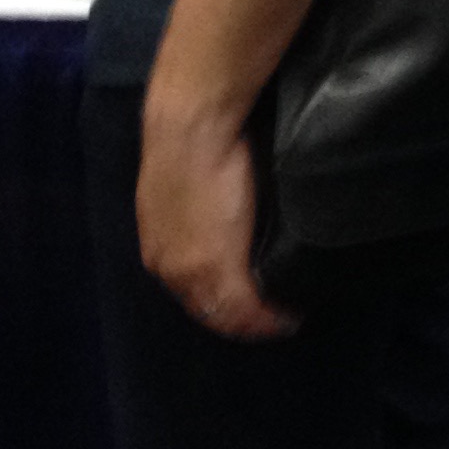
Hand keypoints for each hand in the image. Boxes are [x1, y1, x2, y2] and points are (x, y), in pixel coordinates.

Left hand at [136, 101, 294, 339]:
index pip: (190, 290)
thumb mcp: (190, 184)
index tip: (249, 303)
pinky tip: (290, 316)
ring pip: (226, 314)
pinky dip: (270, 320)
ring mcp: (193, 271)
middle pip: (206, 308)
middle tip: (272, 317)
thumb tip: (225, 220)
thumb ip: (201, 211)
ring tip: (284, 317)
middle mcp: (168, 268)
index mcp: (159, 247)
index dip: (220, 301)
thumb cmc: (194, 141)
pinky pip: (247, 311)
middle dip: (239, 318)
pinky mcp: (220, 270)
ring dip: (257, 322)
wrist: (192, 126)